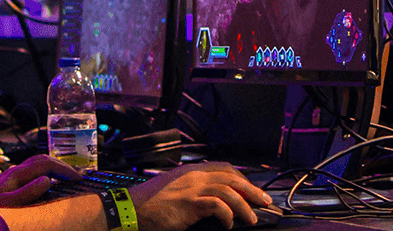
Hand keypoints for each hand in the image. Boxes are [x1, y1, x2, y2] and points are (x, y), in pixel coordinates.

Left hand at [0, 155, 79, 207]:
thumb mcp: (8, 204)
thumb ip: (27, 192)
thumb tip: (47, 180)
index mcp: (16, 174)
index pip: (45, 164)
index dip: (64, 170)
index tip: (78, 179)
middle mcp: (15, 170)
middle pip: (43, 159)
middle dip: (62, 165)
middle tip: (78, 177)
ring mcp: (13, 175)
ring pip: (38, 163)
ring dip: (55, 167)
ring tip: (68, 177)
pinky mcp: (12, 181)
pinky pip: (34, 171)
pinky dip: (47, 172)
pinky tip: (52, 181)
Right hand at [128, 162, 271, 230]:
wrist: (129, 209)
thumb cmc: (148, 205)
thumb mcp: (173, 190)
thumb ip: (191, 190)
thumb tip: (210, 201)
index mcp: (190, 171)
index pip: (224, 168)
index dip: (241, 178)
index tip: (251, 189)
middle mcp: (193, 176)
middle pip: (232, 177)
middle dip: (252, 190)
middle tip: (264, 201)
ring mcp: (191, 188)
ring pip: (229, 191)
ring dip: (245, 205)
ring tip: (251, 218)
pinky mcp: (189, 203)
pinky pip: (218, 205)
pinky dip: (227, 215)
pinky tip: (228, 224)